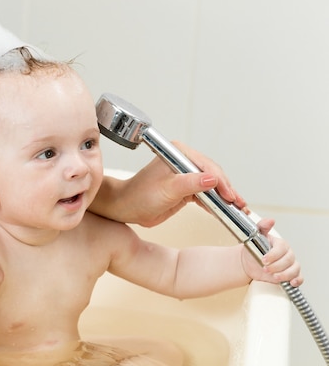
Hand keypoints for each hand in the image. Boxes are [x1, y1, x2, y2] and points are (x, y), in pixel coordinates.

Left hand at [107, 144, 247, 227]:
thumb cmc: (140, 196)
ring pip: (212, 186)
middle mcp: (185, 161)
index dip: (222, 182)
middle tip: (240, 205)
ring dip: (224, 198)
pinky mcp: (186, 189)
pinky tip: (225, 211)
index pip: (208, 166)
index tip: (230, 197)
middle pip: (214, 175)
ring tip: (239, 210)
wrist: (126, 208)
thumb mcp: (167, 190)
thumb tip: (213, 179)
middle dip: (228, 191)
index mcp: (179, 154)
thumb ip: (190, 184)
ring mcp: (186, 175)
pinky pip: (206, 195)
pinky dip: (215, 203)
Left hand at [241, 218, 302, 286]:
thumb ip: (262, 227)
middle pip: (288, 260)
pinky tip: (291, 283)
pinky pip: (299, 277)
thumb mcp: (255, 237)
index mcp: (280, 244)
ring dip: (284, 274)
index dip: (273, 255)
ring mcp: (290, 265)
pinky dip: (296, 280)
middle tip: (265, 268)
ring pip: (294, 269)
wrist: (250, 263)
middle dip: (276, 266)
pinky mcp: (290, 275)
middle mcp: (287, 254)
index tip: (264, 259)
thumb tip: (271, 220)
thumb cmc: (254, 249)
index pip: (281, 248)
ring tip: (274, 277)